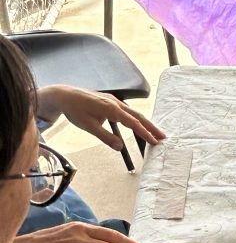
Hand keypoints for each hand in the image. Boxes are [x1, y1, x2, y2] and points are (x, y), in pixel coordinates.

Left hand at [37, 86, 164, 149]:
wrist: (64, 96)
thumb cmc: (75, 111)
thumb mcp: (88, 126)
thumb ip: (105, 137)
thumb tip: (120, 147)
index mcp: (112, 109)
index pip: (133, 124)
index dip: (145, 133)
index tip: (154, 142)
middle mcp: (116, 104)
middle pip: (139, 117)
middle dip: (151, 127)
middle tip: (163, 137)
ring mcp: (114, 101)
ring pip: (134, 113)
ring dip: (145, 123)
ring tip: (154, 132)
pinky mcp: (111, 101)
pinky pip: (128, 110)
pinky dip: (136, 118)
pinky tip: (137, 123)